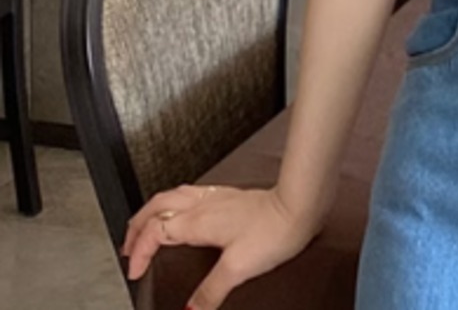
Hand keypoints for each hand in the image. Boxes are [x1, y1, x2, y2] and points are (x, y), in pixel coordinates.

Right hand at [121, 183, 317, 308]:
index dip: (139, 250)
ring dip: (154, 211)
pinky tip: (184, 212)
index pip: (154, 231)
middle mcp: (204, 203)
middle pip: (157, 205)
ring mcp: (218, 196)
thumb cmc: (274, 230)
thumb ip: (210, 292)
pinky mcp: (231, 196)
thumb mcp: (237, 268)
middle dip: (137, 225)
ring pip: (174, 195)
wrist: (300, 205)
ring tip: (146, 228)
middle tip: (128, 247)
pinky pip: (192, 193)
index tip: (135, 271)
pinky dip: (176, 203)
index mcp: (197, 220)